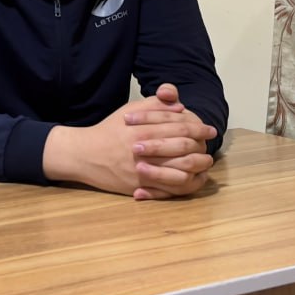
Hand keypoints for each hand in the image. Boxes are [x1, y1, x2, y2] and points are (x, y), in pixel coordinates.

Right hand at [44, 83, 217, 199]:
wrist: (84, 154)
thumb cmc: (111, 130)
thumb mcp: (131, 109)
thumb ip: (155, 104)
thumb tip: (179, 106)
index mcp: (142, 129)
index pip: (178, 127)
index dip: (197, 127)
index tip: (209, 129)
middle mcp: (143, 150)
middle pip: (182, 149)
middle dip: (200, 147)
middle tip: (210, 144)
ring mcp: (141, 171)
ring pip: (179, 172)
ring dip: (197, 167)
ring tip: (205, 162)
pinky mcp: (138, 187)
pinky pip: (167, 190)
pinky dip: (183, 185)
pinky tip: (193, 179)